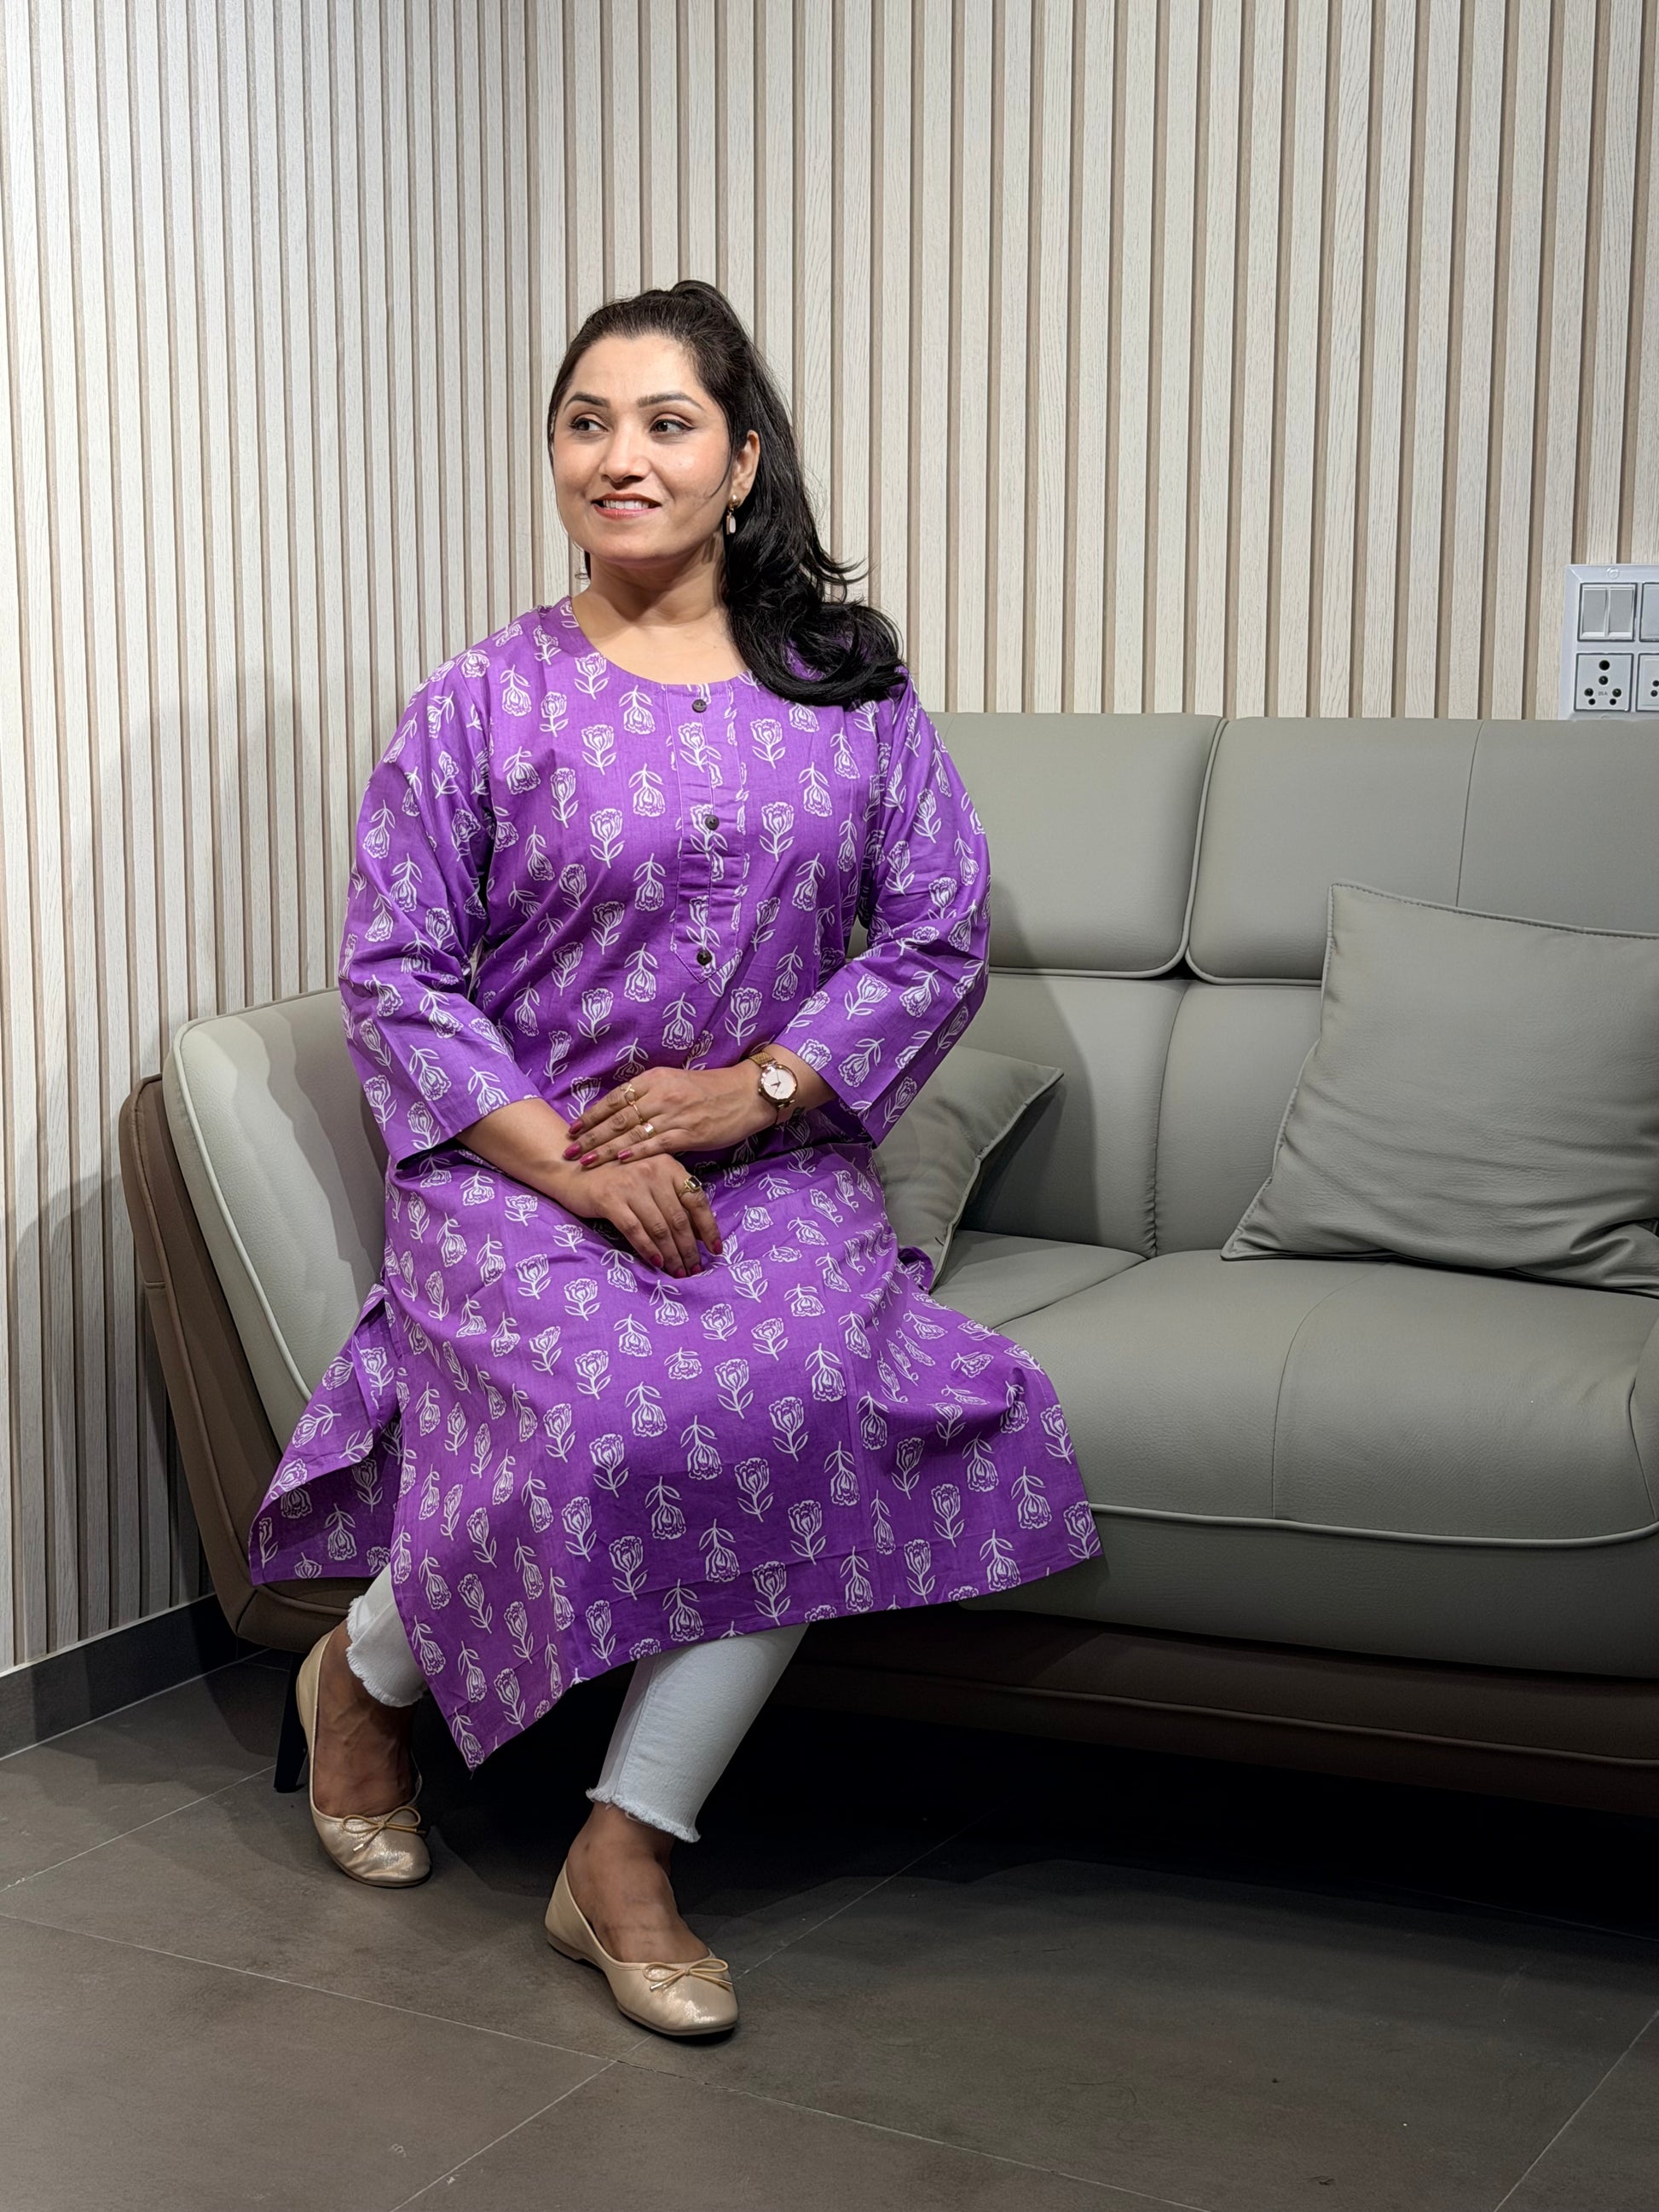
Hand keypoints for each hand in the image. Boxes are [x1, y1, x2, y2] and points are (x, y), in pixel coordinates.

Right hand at [545, 1154, 722, 1275]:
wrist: (570, 1168)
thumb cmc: (615, 1176)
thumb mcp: (648, 1177)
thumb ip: (671, 1195)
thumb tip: (697, 1231)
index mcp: (668, 1165)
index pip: (697, 1199)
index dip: (709, 1227)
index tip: (715, 1250)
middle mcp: (652, 1172)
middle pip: (679, 1218)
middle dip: (690, 1248)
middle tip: (695, 1269)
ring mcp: (631, 1185)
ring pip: (660, 1227)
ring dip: (672, 1254)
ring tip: (678, 1271)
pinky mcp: (610, 1199)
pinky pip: (635, 1230)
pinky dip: (648, 1249)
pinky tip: (657, 1263)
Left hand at [564, 1063, 773, 1170]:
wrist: (746, 1093)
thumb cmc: (709, 1090)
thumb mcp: (675, 1082)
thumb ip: (649, 1095)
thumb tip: (620, 1112)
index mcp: (655, 1079)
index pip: (615, 1098)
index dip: (592, 1115)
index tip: (573, 1129)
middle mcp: (661, 1094)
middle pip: (618, 1117)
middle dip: (591, 1136)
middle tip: (569, 1150)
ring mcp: (676, 1114)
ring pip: (633, 1133)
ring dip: (606, 1149)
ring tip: (586, 1161)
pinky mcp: (691, 1133)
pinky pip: (658, 1143)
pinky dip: (638, 1152)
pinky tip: (621, 1161)